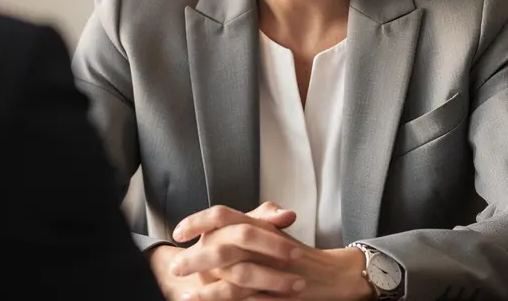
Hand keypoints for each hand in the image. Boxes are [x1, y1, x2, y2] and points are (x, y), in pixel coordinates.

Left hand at [171, 202, 373, 300]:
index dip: (198, 221)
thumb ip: (251, 222)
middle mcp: (262, 245)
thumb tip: (217, 222)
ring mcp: (269, 270)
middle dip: (196, 260)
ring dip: (206, 291)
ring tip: (186, 297)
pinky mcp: (275, 294)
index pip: (222, 215)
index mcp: (258, 225)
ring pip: (233, 279)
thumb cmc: (297, 255)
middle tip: (177, 269)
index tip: (178, 232)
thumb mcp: (274, 232)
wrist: (331, 275)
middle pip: (224, 248)